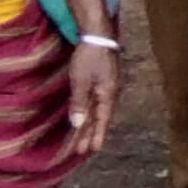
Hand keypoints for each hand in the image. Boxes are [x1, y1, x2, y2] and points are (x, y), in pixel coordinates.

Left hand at [63, 38, 119, 160]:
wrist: (98, 37)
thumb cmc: (90, 58)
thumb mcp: (81, 81)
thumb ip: (79, 103)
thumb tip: (77, 124)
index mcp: (108, 95)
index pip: (102, 121)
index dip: (97, 135)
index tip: (92, 150)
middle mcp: (110, 94)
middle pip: (100, 118)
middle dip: (91, 134)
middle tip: (83, 150)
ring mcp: (107, 88)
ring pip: (97, 112)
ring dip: (90, 125)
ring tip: (83, 138)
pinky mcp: (103, 82)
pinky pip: (96, 103)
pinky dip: (90, 114)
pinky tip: (86, 118)